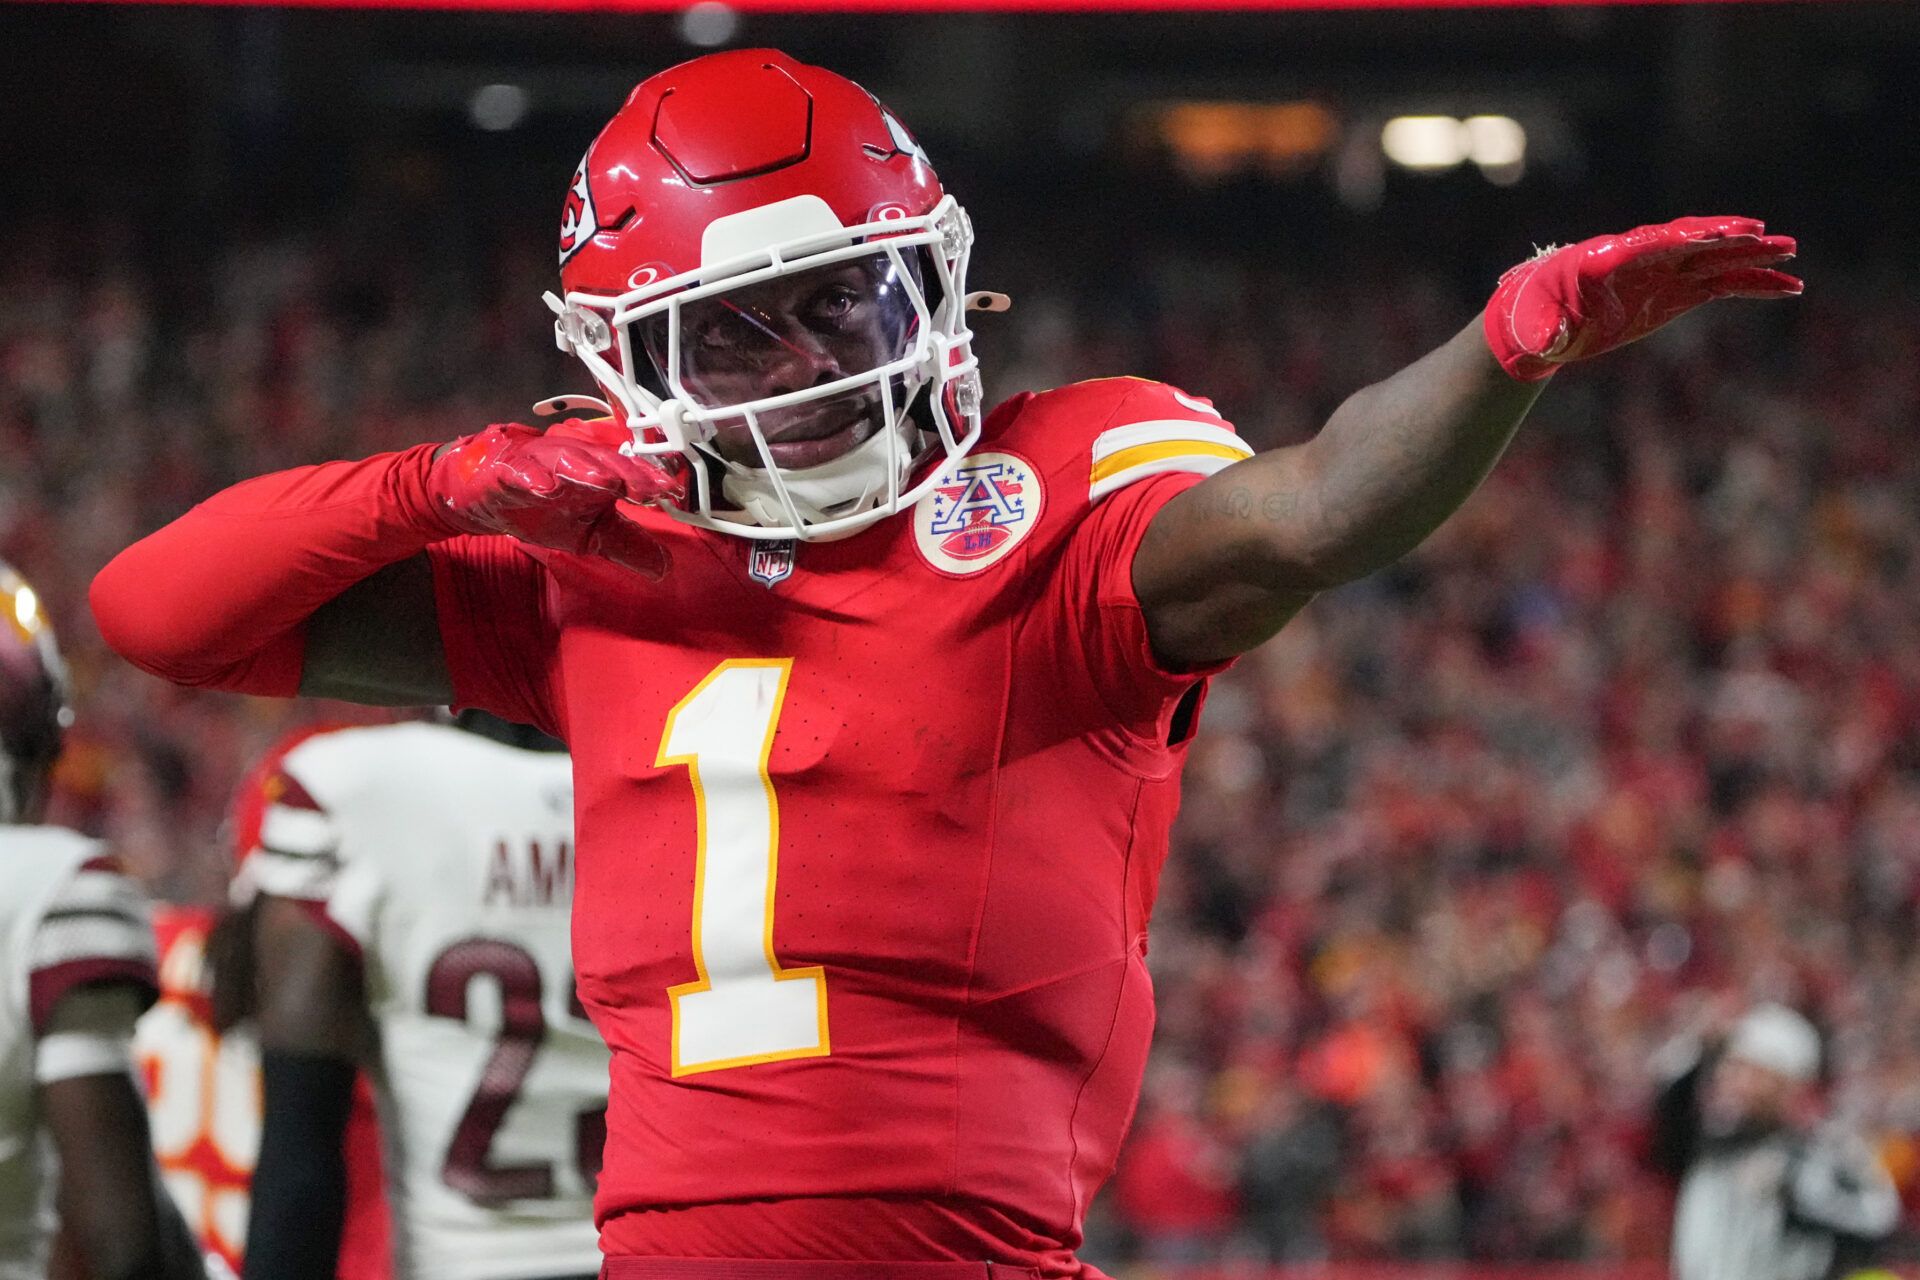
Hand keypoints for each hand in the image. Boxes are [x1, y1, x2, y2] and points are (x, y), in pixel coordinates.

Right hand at [429, 417, 684, 577]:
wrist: (483, 498)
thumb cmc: (542, 509)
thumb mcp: (589, 534)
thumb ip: (625, 545)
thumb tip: (664, 568)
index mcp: (597, 476)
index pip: (629, 473)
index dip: (649, 480)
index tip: (672, 490)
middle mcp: (573, 464)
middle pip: (603, 462)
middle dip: (627, 471)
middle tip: (649, 484)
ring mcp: (539, 464)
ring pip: (565, 461)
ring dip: (586, 469)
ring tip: (606, 481)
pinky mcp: (506, 471)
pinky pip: (519, 472)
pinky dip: (531, 477)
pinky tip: (542, 487)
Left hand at [1483, 215, 1801, 381]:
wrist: (1542, 322)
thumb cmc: (1533, 317)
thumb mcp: (1535, 327)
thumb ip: (1545, 330)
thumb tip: (1548, 340)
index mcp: (1608, 259)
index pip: (1653, 243)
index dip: (1686, 239)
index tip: (1719, 235)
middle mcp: (1643, 259)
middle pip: (1692, 243)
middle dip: (1726, 239)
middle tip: (1766, 236)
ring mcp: (1664, 274)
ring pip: (1716, 261)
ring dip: (1753, 258)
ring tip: (1792, 255)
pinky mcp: (1676, 293)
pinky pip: (1722, 284)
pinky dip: (1753, 285)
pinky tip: (1787, 288)